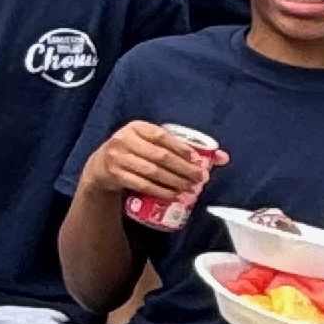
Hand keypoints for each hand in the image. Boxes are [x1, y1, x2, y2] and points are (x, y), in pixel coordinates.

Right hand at [81, 119, 218, 212]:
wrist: (100, 167)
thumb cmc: (134, 153)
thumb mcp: (151, 144)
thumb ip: (181, 149)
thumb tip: (223, 157)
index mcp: (136, 128)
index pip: (161, 136)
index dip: (181, 148)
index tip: (197, 160)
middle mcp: (124, 140)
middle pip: (159, 156)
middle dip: (182, 169)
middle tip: (199, 179)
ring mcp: (117, 158)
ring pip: (152, 172)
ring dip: (174, 182)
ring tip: (190, 189)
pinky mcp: (115, 174)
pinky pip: (142, 185)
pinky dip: (161, 192)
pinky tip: (175, 196)